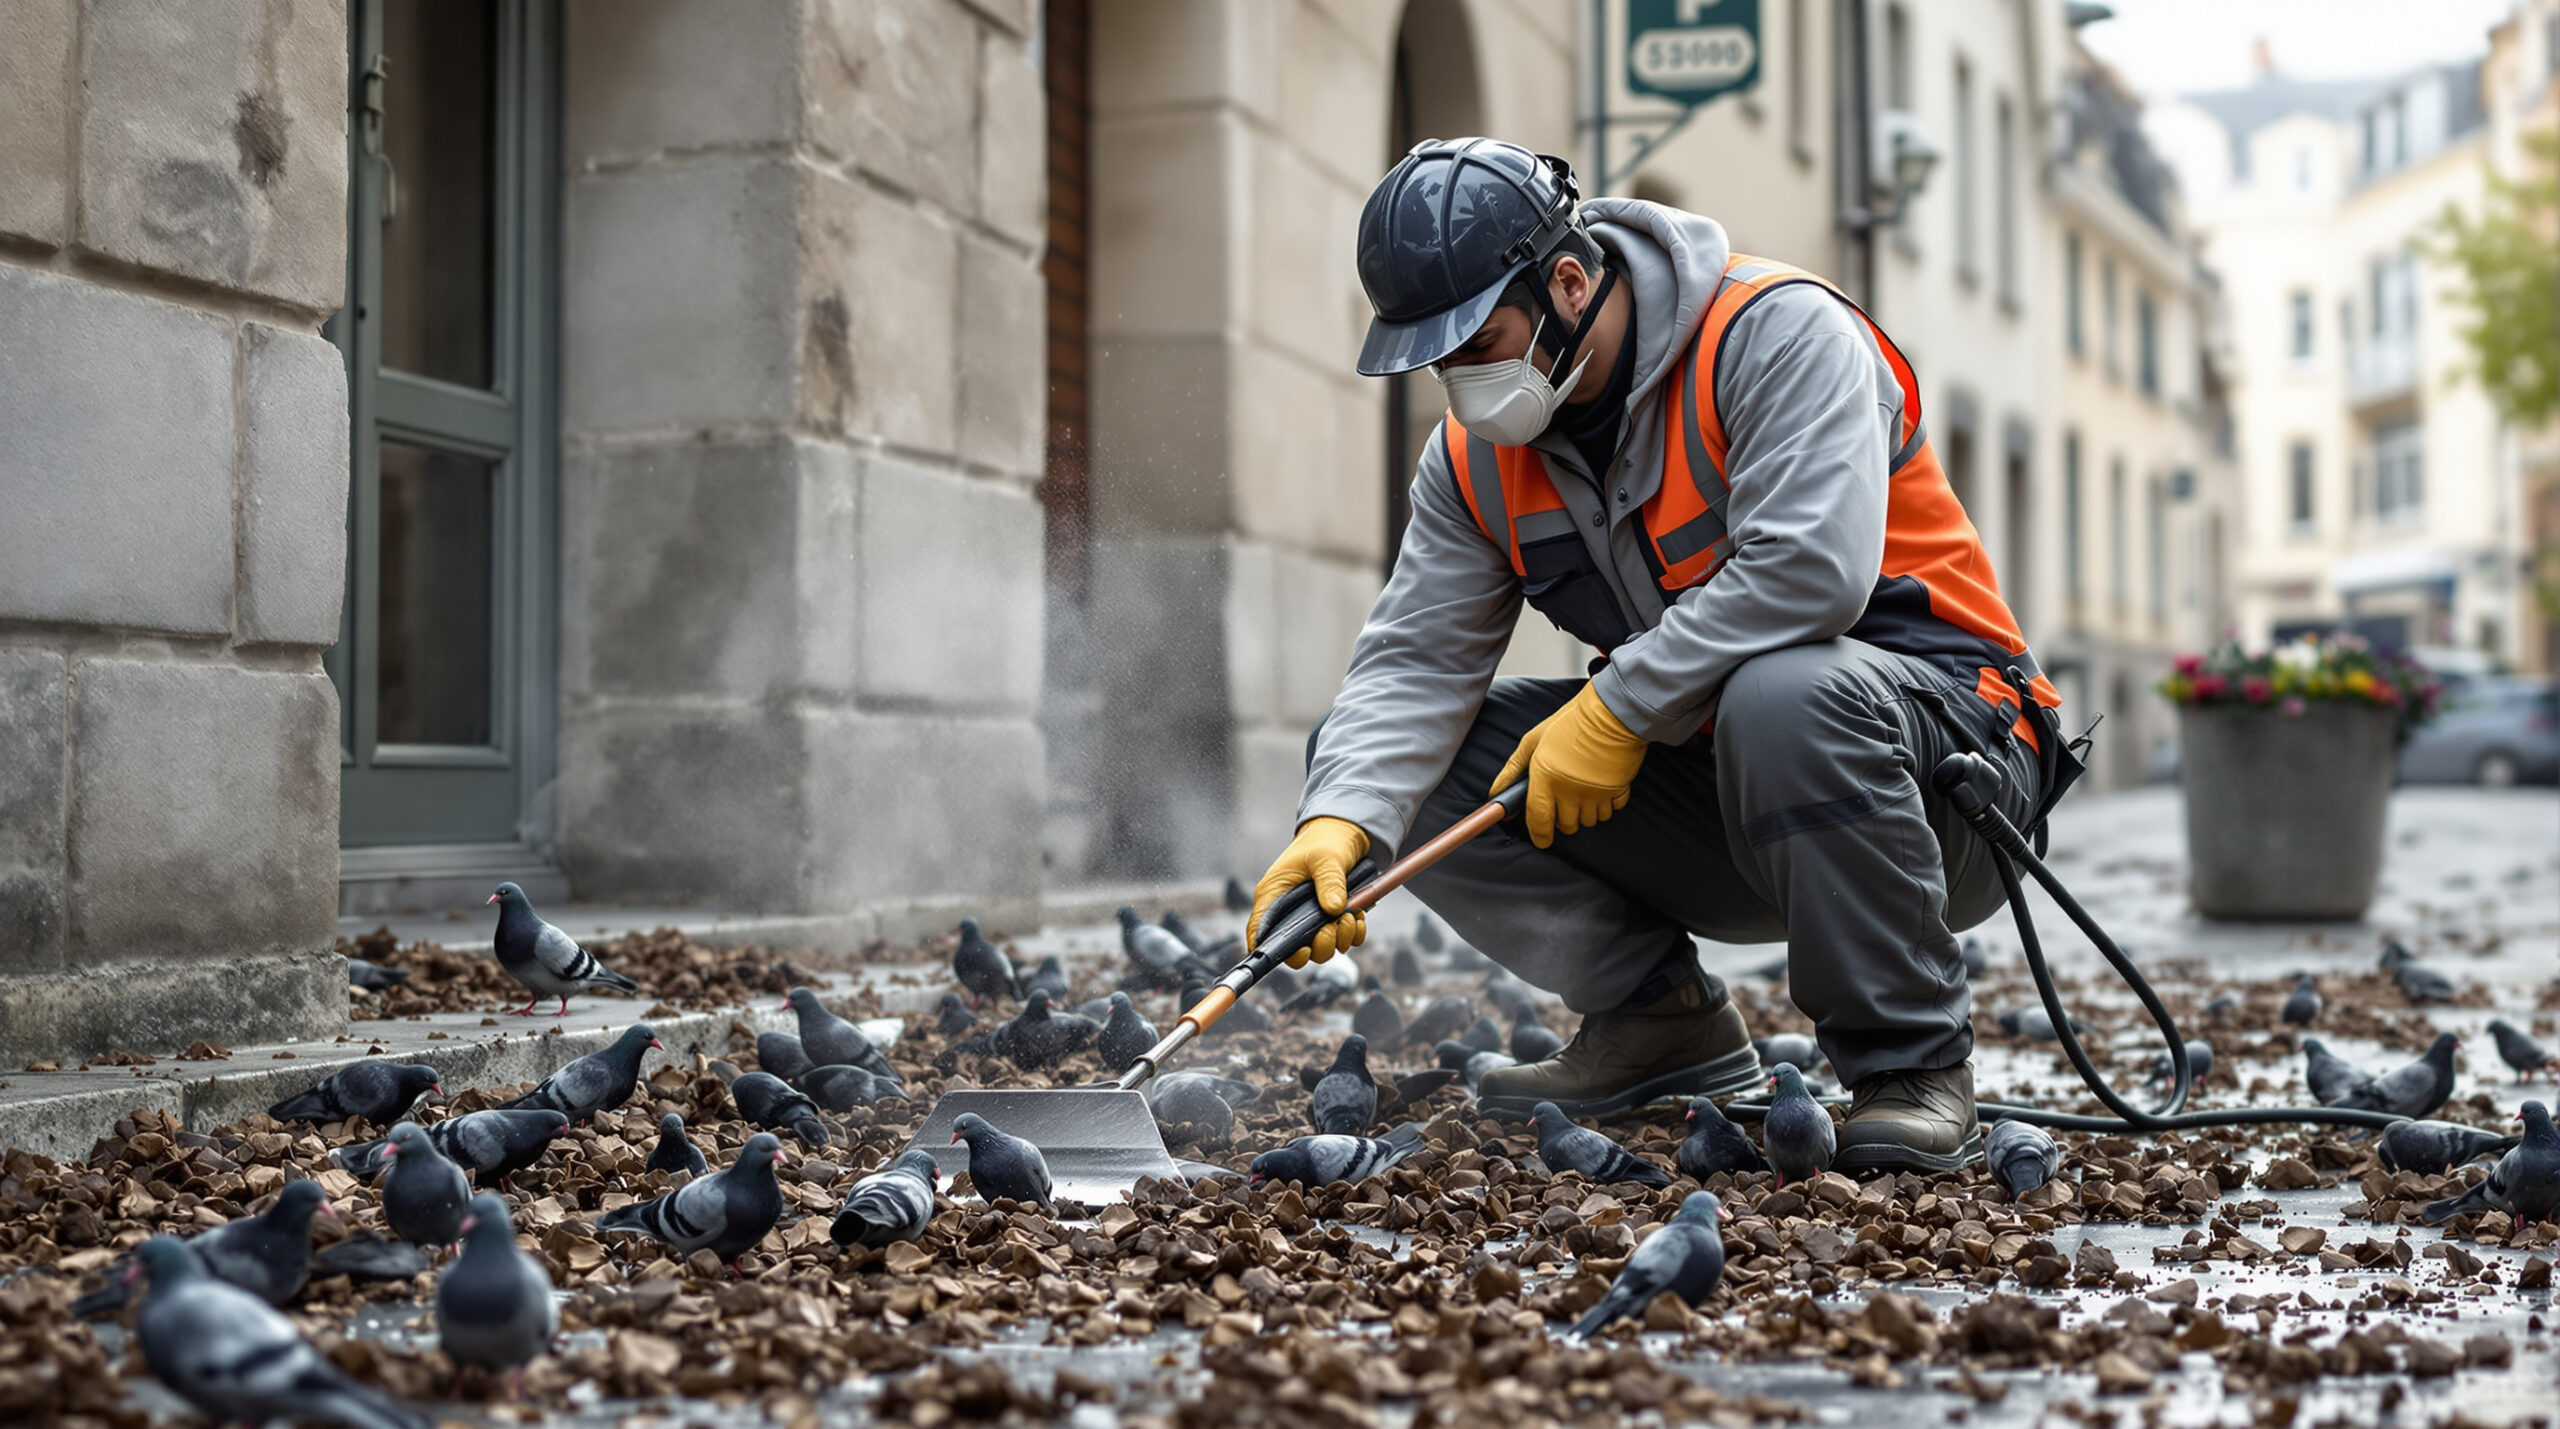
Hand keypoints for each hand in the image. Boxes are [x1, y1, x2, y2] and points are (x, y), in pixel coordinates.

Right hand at [1249, 817, 1369, 968]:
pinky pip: (1342, 939)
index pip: (1260, 931)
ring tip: (1349, 918)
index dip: (1270, 950)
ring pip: (1320, 948)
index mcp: (1275, 895)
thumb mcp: (1325, 857)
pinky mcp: (1330, 919)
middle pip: (1295, 949)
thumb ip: (1329, 882)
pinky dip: (1353, 934)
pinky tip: (1357, 917)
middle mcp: (1289, 912)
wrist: (1345, 833)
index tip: (1298, 951)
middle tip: (1332, 929)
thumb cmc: (1324, 840)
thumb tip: (1334, 908)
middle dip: (1318, 946)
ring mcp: (1310, 918)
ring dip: (1339, 939)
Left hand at [1490, 683, 1649, 847]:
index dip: (1539, 835)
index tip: (1541, 839)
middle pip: (1566, 826)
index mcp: (1546, 778)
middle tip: (1563, 803)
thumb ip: (1513, 769)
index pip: (1538, 820)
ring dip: (1584, 813)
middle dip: (1563, 820)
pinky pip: (1610, 811)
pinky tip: (1601, 788)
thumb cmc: (1569, 723)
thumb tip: (1496, 792)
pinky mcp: (1617, 791)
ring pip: (1588, 821)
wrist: (1610, 712)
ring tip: (1582, 792)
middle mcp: (1570, 791)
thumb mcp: (1533, 740)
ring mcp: (1595, 793)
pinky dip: (1605, 805)